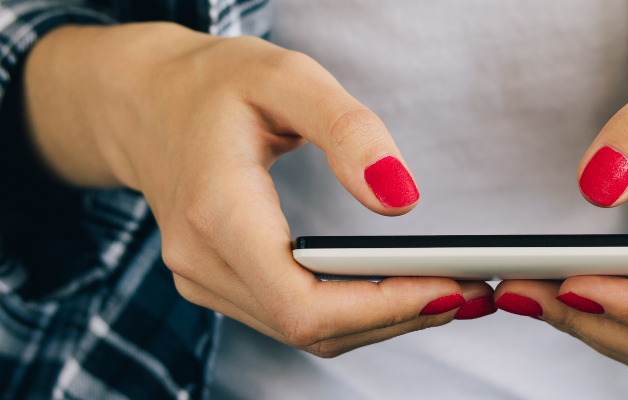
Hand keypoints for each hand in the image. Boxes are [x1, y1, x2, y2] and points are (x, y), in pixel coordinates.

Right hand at [23, 22, 495, 356]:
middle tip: (474, 290)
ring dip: (384, 319)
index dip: (385, 308)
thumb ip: (349, 131)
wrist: (145, 103)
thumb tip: (403, 201)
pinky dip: (353, 312)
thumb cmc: (215, 84)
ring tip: (452, 289)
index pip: (305, 303)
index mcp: (217, 213)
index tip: (452, 288)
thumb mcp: (285, 77)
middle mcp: (203, 262)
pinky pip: (294, 318)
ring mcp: (205, 281)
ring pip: (308, 333)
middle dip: (401, 316)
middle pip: (314, 329)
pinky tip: (399, 288)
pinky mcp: (218, 284)